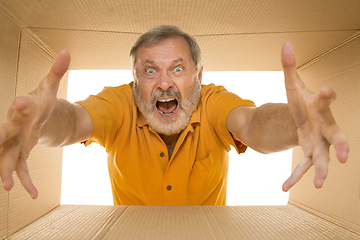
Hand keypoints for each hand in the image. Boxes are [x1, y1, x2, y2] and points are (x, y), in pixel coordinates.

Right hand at [0, 50, 69, 198]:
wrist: (31, 114)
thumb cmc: (39, 100)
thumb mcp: (49, 86)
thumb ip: (57, 71)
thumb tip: (67, 51)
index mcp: (24, 107)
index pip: (22, 105)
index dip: (22, 104)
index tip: (23, 101)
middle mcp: (14, 125)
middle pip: (5, 131)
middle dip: (0, 135)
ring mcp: (13, 141)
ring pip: (7, 156)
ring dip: (6, 170)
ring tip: (6, 185)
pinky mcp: (18, 153)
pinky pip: (21, 169)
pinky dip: (26, 181)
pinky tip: (33, 194)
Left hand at [280, 42, 348, 191]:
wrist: (305, 117)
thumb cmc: (302, 101)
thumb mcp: (292, 85)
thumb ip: (289, 67)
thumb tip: (285, 43)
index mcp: (321, 108)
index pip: (326, 100)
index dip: (326, 95)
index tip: (325, 89)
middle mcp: (325, 128)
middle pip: (337, 137)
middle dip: (340, 145)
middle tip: (343, 155)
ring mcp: (319, 144)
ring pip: (323, 158)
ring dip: (321, 170)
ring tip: (319, 184)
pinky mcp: (310, 154)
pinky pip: (304, 167)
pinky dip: (295, 177)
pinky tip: (285, 187)